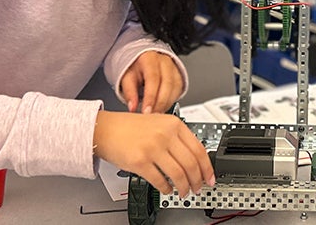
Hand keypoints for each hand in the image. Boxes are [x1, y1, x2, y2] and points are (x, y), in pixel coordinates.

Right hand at [93, 110, 213, 196]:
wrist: (105, 129)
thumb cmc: (130, 127)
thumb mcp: (159, 123)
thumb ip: (177, 137)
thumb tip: (194, 159)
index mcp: (174, 124)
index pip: (199, 149)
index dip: (207, 168)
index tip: (210, 177)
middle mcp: (165, 134)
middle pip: (191, 164)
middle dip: (197, 181)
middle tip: (197, 188)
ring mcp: (153, 148)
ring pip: (178, 174)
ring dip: (183, 188)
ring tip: (183, 192)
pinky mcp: (140, 162)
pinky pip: (160, 181)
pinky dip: (166, 189)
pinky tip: (166, 189)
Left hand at [119, 51, 183, 113]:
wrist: (144, 60)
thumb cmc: (136, 67)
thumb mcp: (127, 77)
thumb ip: (129, 92)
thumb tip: (132, 107)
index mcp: (150, 59)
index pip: (153, 78)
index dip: (150, 97)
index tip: (146, 111)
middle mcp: (165, 62)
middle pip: (167, 84)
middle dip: (160, 103)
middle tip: (151, 116)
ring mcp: (174, 69)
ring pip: (175, 88)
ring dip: (166, 104)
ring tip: (155, 114)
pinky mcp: (179, 77)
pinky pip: (178, 91)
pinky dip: (171, 102)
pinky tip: (162, 107)